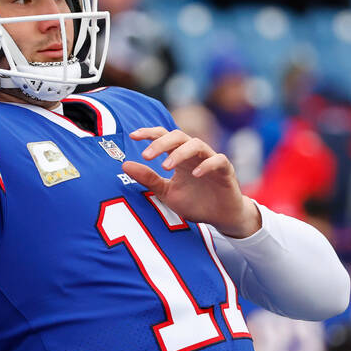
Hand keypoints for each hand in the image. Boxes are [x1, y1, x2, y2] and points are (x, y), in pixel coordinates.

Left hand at [123, 127, 260, 237]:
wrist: (220, 217)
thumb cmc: (195, 202)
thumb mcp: (166, 192)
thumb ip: (148, 179)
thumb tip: (124, 165)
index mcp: (179, 156)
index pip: (164, 136)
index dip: (149, 133)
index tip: (133, 136)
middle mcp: (194, 154)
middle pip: (178, 136)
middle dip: (161, 143)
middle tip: (146, 155)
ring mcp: (211, 160)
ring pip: (197, 144)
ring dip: (180, 153)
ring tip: (165, 166)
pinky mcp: (226, 170)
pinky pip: (218, 160)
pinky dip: (206, 164)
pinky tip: (195, 174)